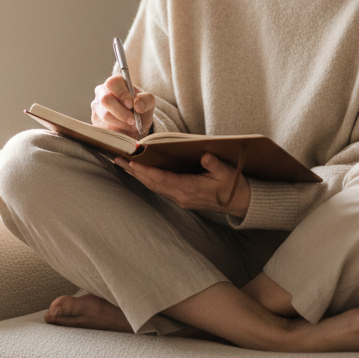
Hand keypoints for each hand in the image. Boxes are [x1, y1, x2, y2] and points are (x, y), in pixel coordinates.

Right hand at [91, 74, 155, 139]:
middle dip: (120, 112)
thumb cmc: (140, 109)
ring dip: (120, 122)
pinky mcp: (95, 120)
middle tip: (132, 120)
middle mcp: (102, 92)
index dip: (121, 94)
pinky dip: (116, 129)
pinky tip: (123, 129)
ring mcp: (97, 106)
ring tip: (130, 125)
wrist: (135, 125)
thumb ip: (146, 100)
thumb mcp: (148, 103)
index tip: (131, 105)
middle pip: (105, 99)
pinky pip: (103, 126)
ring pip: (105, 115)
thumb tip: (138, 105)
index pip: (113, 83)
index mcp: (115, 83)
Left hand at [115, 152, 249, 217]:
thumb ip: (214, 164)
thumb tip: (205, 156)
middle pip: (153, 184)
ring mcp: (181, 199)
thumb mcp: (227, 172)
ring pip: (155, 187)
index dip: (146, 171)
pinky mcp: (182, 198)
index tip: (131, 163)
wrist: (240, 202)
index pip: (162, 179)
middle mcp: (182, 196)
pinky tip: (142, 172)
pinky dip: (149, 180)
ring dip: (139, 176)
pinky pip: (161, 189)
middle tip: (118, 160)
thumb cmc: (233, 185)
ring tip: (124, 164)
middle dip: (135, 173)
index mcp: (190, 189)